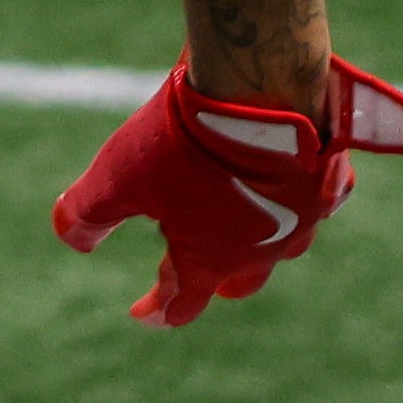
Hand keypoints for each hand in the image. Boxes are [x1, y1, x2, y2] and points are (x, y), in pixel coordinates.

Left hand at [53, 57, 402, 326]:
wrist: (260, 87)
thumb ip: (89, 213)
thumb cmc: (184, 139)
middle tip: (205, 283)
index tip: (141, 314)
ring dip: (259, 241)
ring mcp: (304, 217)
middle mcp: (264, 249)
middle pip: (241, 281)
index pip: (182, 302)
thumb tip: (72, 240)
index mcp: (212, 259)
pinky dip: (301, 199)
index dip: (157, 310)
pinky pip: (319, 200)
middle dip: (218, 284)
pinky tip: (293, 184)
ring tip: (244, 228)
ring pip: (283, 243)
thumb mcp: (119, 176)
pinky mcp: (330, 180)